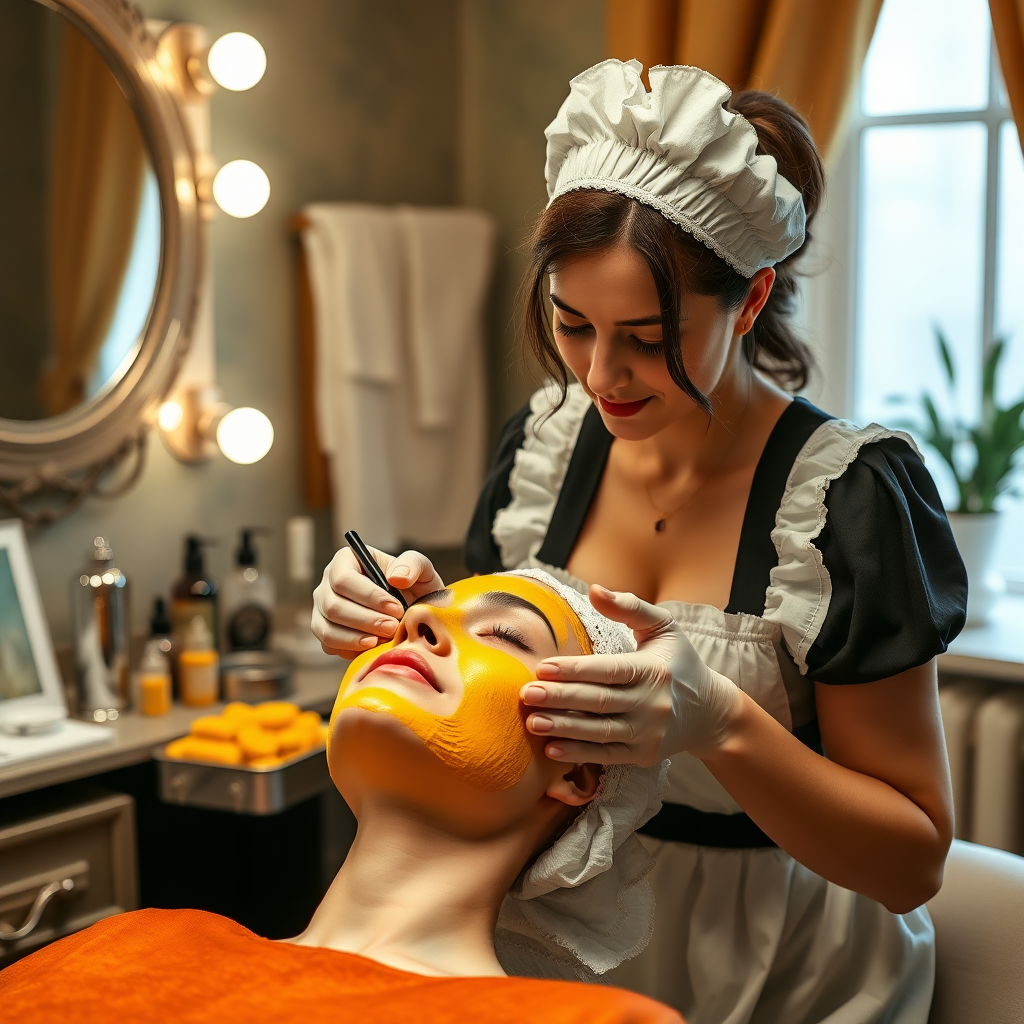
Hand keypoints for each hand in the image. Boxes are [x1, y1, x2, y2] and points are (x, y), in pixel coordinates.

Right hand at [311, 545, 442, 656]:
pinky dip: (351, 650)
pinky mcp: (325, 632)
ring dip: (357, 639)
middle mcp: (327, 584)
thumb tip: (395, 578)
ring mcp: (322, 609)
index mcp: (346, 560)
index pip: (343, 579)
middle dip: (366, 620)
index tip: (396, 609)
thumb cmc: (414, 586)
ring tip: (383, 639)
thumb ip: (412, 565)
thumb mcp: (421, 570)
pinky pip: (329, 646)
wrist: (413, 612)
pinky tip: (373, 647)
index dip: (369, 597)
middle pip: (333, 606)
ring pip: (327, 629)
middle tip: (393, 628)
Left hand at [520, 585, 740, 764]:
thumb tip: (594, 590)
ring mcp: (648, 733)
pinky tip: (551, 750)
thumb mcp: (663, 628)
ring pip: (601, 732)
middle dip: (561, 699)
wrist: (711, 713)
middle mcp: (652, 704)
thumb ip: (629, 607)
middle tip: (526, 694)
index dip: (576, 670)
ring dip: (564, 729)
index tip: (543, 667)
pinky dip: (579, 754)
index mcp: (653, 670)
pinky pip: (607, 756)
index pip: (610, 670)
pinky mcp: (644, 755)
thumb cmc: (679, 663)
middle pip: (600, 702)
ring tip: (532, 722)